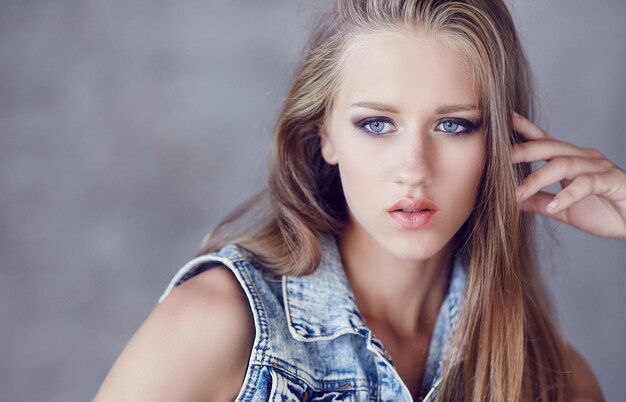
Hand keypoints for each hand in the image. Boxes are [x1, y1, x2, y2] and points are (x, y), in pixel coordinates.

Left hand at [511, 112, 625, 239]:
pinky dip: (567, 195)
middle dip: (523, 151)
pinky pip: (587, 185)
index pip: (544, 142)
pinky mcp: (612, 182)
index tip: (503, 121)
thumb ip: (538, 202)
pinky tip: (553, 206)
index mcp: (571, 160)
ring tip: (517, 193)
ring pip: (563, 165)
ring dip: (537, 179)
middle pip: (549, 148)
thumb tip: (510, 200)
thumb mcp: (562, 210)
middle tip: (498, 158)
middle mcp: (585, 158)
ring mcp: (599, 168)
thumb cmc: (604, 212)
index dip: (524, 130)